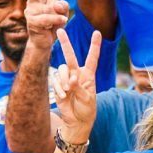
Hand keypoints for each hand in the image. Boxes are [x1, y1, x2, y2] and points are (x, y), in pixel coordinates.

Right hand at [25, 0, 69, 50]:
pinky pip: (48, 18)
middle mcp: (34, 4)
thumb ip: (62, 7)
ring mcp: (32, 13)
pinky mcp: (33, 23)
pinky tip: (62, 22)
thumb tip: (57, 4)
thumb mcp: (61, 15)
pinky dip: (57, 20)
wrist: (43, 43)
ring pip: (50, 8)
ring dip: (58, 15)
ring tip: (62, 20)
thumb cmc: (52, 27)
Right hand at [52, 28, 101, 142]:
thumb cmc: (87, 109)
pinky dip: (59, 89)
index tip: (97, 32)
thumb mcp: (88, 99)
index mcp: (89, 75)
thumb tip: (70, 79)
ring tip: (68, 91)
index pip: (92, 58)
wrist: (77, 121)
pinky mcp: (58, 86)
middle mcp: (77, 74)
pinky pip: (55, 82)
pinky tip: (64, 97)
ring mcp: (66, 79)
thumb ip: (79, 87)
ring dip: (63, 79)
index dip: (94, 46)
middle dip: (65, 43)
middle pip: (70, 56)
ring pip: (61, 69)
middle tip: (60, 31)